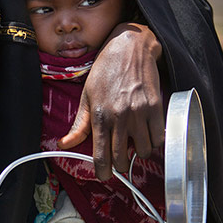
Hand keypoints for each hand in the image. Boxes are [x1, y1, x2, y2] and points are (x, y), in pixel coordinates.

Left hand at [58, 23, 164, 180]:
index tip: (104, 175)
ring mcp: (139, 113)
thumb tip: (64, 145)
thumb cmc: (106, 70)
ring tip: (134, 144)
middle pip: (122, 158)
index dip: (102, 171)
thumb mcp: (87, 96)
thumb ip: (79, 125)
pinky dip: (154, 141)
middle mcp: (119, 116)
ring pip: (143, 151)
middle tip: (119, 162)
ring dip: (138, 153)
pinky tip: (147, 134)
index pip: (101, 154)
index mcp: (99, 115)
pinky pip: (159, 138)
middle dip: (120, 166)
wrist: (130, 48)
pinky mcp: (156, 107)